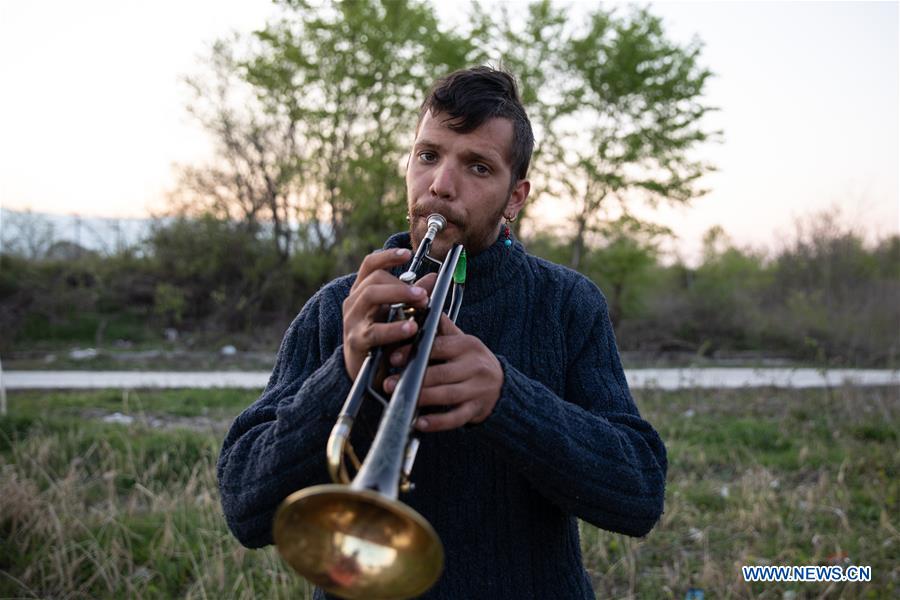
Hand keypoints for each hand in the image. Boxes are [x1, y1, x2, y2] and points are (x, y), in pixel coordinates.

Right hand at [342, 248, 430, 379]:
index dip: (388, 256)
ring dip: (399, 295)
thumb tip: (433, 278)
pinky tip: (411, 327)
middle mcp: (354, 303)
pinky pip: (374, 330)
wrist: (365, 375)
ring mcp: (352, 321)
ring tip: (421, 303)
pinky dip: (395, 328)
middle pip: (374, 279)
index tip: (407, 253)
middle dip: (402, 283)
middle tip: (424, 294)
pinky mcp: (356, 341)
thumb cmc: (383, 341)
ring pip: (370, 295)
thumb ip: (413, 296)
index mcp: (362, 293)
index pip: (370, 265)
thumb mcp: (398, 315)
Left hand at [383, 314, 502, 431]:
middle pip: (441, 373)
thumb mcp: (462, 340)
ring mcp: (478, 389)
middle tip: (390, 384)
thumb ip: (442, 328)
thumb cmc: (472, 361)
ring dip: (421, 399)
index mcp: (468, 345)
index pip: (438, 347)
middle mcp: (475, 366)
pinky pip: (455, 417)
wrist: (501, 385)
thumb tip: (419, 307)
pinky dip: (437, 422)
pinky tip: (420, 423)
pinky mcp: (477, 409)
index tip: (393, 358)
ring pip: (447, 395)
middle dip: (413, 379)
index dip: (414, 352)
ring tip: (401, 401)